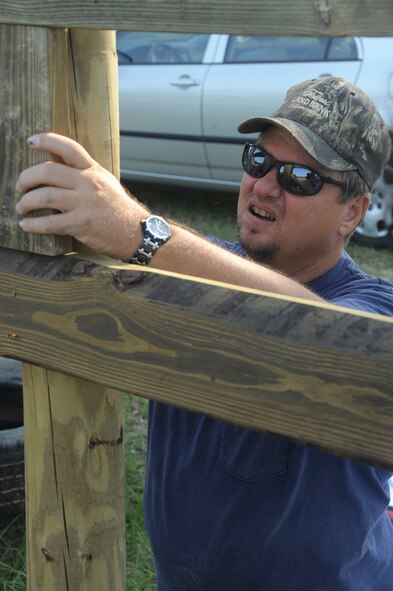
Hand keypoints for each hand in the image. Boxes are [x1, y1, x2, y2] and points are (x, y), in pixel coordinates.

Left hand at [15, 133, 148, 259]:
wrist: (136, 233)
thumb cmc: (118, 209)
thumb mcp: (104, 183)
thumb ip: (81, 173)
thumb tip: (53, 161)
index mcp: (93, 171)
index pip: (69, 148)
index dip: (47, 140)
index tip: (30, 141)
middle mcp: (89, 183)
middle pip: (48, 172)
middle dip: (26, 178)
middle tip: (20, 187)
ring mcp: (85, 204)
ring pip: (45, 196)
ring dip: (26, 202)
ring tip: (21, 207)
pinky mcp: (82, 224)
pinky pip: (50, 223)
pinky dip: (33, 225)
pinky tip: (26, 226)